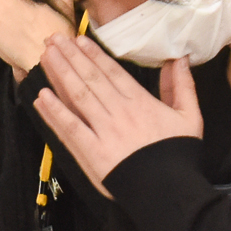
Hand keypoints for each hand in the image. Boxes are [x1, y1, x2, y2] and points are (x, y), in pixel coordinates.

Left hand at [32, 34, 203, 191]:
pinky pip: (69, 128)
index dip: (93, 54)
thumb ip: (182, 85)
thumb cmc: (179, 155)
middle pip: (90, 79)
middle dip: (71, 57)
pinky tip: (41, 98)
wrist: (169, 192)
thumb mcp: (189, 116)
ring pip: (77, 96)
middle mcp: (119, 112)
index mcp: (140, 102)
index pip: (112, 72)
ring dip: (60, 75)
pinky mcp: (92, 152)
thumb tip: (179, 58)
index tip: (79, 40)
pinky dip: (54, 112)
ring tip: (46, 57)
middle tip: (54, 38)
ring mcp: (104, 131)